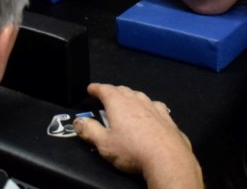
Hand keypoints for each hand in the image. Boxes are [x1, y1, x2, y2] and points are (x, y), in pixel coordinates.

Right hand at [75, 83, 201, 187]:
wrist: (167, 159)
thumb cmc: (133, 151)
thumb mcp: (104, 143)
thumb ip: (89, 130)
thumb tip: (78, 121)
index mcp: (119, 104)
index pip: (105, 89)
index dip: (96, 88)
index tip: (91, 88)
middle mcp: (137, 101)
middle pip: (123, 90)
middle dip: (113, 91)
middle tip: (106, 95)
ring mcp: (154, 108)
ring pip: (140, 96)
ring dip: (131, 96)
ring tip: (126, 101)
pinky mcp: (167, 118)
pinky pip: (155, 106)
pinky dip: (148, 106)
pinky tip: (150, 111)